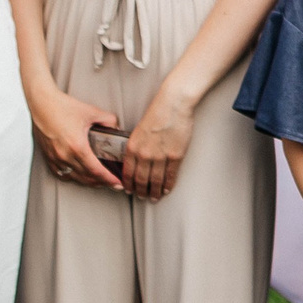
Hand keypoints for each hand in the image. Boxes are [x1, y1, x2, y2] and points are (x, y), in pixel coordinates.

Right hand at [30, 83, 122, 191]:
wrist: (41, 103)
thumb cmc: (63, 106)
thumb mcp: (91, 111)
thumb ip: (108, 120)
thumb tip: (117, 128)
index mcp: (77, 146)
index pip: (96, 170)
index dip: (108, 179)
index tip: (118, 183)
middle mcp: (64, 155)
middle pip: (86, 177)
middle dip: (102, 182)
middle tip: (113, 183)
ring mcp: (55, 158)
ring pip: (74, 177)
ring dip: (88, 181)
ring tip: (100, 180)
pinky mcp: (48, 156)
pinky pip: (61, 173)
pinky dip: (73, 176)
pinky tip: (79, 175)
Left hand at [122, 83, 198, 201]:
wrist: (173, 105)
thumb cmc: (157, 113)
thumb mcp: (139, 130)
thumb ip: (136, 145)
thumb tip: (137, 159)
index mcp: (132, 147)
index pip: (127, 172)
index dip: (128, 184)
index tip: (129, 190)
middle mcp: (144, 154)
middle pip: (141, 180)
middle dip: (141, 191)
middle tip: (142, 197)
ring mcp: (160, 156)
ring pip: (155, 181)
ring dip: (154, 192)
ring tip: (154, 197)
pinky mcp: (175, 156)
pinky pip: (170, 175)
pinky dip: (167, 185)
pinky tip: (166, 190)